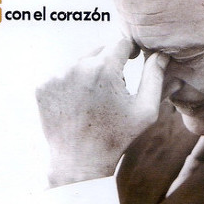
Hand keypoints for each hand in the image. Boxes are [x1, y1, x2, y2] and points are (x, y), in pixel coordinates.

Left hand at [36, 38, 169, 186]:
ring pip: (81, 61)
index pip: (120, 42)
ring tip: (96, 98)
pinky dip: (73, 82)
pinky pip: (63, 73)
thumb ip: (155, 76)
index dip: (130, 49)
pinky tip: (80, 102)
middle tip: (115, 88)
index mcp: (103, 68)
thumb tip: (161, 54)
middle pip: (100, 50)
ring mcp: (56, 75)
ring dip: (91, 72)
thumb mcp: (145, 109)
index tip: (133, 58)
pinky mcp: (43, 85)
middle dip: (110, 62)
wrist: (79, 161)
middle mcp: (77, 66)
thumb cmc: (116, 136)